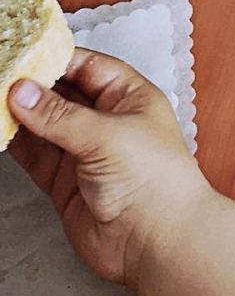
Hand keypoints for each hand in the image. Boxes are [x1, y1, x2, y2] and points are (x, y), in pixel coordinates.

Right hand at [8, 50, 211, 287]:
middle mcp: (105, 120)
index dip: (54, 58)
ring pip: (43, 125)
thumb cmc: (153, 178)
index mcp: (128, 96)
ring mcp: (83, 152)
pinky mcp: (65, 182)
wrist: (157, 243)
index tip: (20, 52)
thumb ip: (60, 116)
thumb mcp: (107, 136)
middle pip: (61, 94)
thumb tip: (21, 91)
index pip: (87, 66)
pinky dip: (16, 143)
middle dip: (30, 85)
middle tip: (0, 75)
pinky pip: (35, 155)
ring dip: (18, 114)